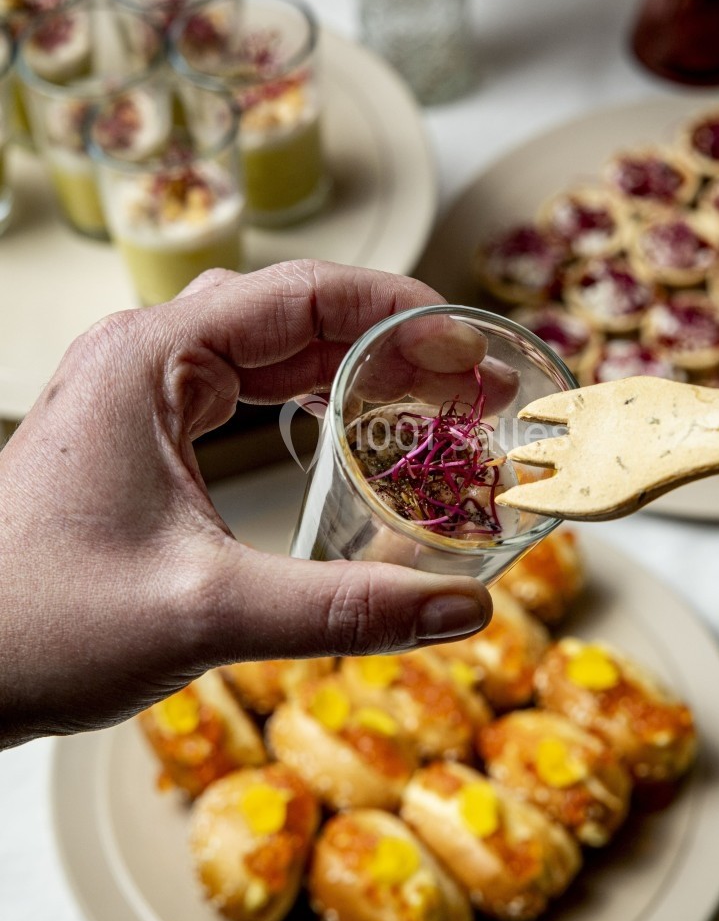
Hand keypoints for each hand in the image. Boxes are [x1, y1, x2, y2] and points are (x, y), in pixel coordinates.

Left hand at [0, 260, 491, 748]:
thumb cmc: (41, 627)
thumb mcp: (207, 613)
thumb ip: (344, 609)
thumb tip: (465, 610)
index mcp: (150, 357)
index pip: (304, 293)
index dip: (402, 313)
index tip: (474, 347)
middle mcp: (140, 354)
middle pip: (291, 311)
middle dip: (387, 340)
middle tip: (470, 383)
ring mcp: (133, 390)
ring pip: (265, 346)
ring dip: (348, 365)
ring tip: (427, 400)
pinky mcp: (135, 431)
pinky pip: (237, 386)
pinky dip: (304, 396)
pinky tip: (347, 425)